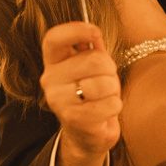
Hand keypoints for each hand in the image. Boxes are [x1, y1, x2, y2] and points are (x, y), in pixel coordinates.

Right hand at [39, 21, 120, 165]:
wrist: (86, 135)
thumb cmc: (92, 95)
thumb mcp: (91, 68)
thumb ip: (92, 47)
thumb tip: (93, 31)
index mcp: (53, 62)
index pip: (54, 38)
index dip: (75, 30)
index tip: (93, 32)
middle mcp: (50, 79)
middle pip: (93, 60)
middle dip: (110, 70)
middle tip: (107, 80)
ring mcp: (59, 100)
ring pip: (103, 83)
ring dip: (113, 90)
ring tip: (106, 96)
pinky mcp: (73, 118)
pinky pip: (108, 104)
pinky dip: (115, 106)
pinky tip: (106, 110)